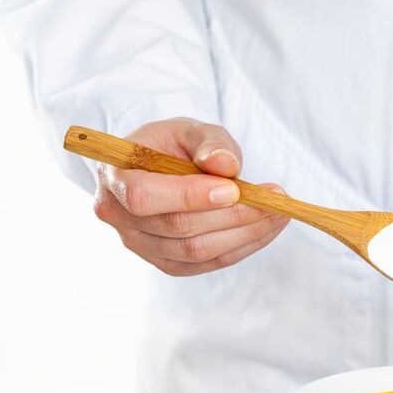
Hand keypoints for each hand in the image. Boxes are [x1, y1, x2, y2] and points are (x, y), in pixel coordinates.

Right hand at [92, 118, 288, 274]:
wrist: (159, 167)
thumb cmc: (170, 145)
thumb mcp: (188, 129)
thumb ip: (208, 141)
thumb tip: (226, 165)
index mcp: (114, 178)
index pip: (145, 197)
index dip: (189, 196)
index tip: (234, 189)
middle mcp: (119, 218)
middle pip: (178, 228)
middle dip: (233, 215)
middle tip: (274, 199)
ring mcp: (141, 246)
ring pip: (196, 251)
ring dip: (245, 234)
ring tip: (278, 213)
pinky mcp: (165, 263)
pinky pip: (206, 264)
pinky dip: (241, 248)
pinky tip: (266, 229)